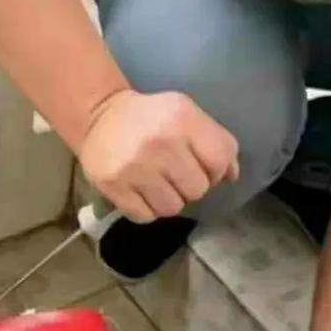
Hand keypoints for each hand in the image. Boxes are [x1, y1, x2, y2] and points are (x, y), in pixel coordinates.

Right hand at [78, 89, 239, 222]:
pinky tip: (140, 192)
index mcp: (182, 119)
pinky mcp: (114, 186)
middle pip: (197, 190)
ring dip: (168, 200)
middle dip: (189, 186)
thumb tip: (232, 176)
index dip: (216, 171)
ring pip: (172, 208)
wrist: (98, 116)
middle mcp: (159, 143)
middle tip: (174, 175)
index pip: (219, 161)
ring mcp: (135, 167)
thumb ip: (215, 141)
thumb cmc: (150, 118)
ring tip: (156, 184)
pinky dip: (146, 209)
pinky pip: (145, 216)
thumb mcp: (186, 114)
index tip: (200, 167)